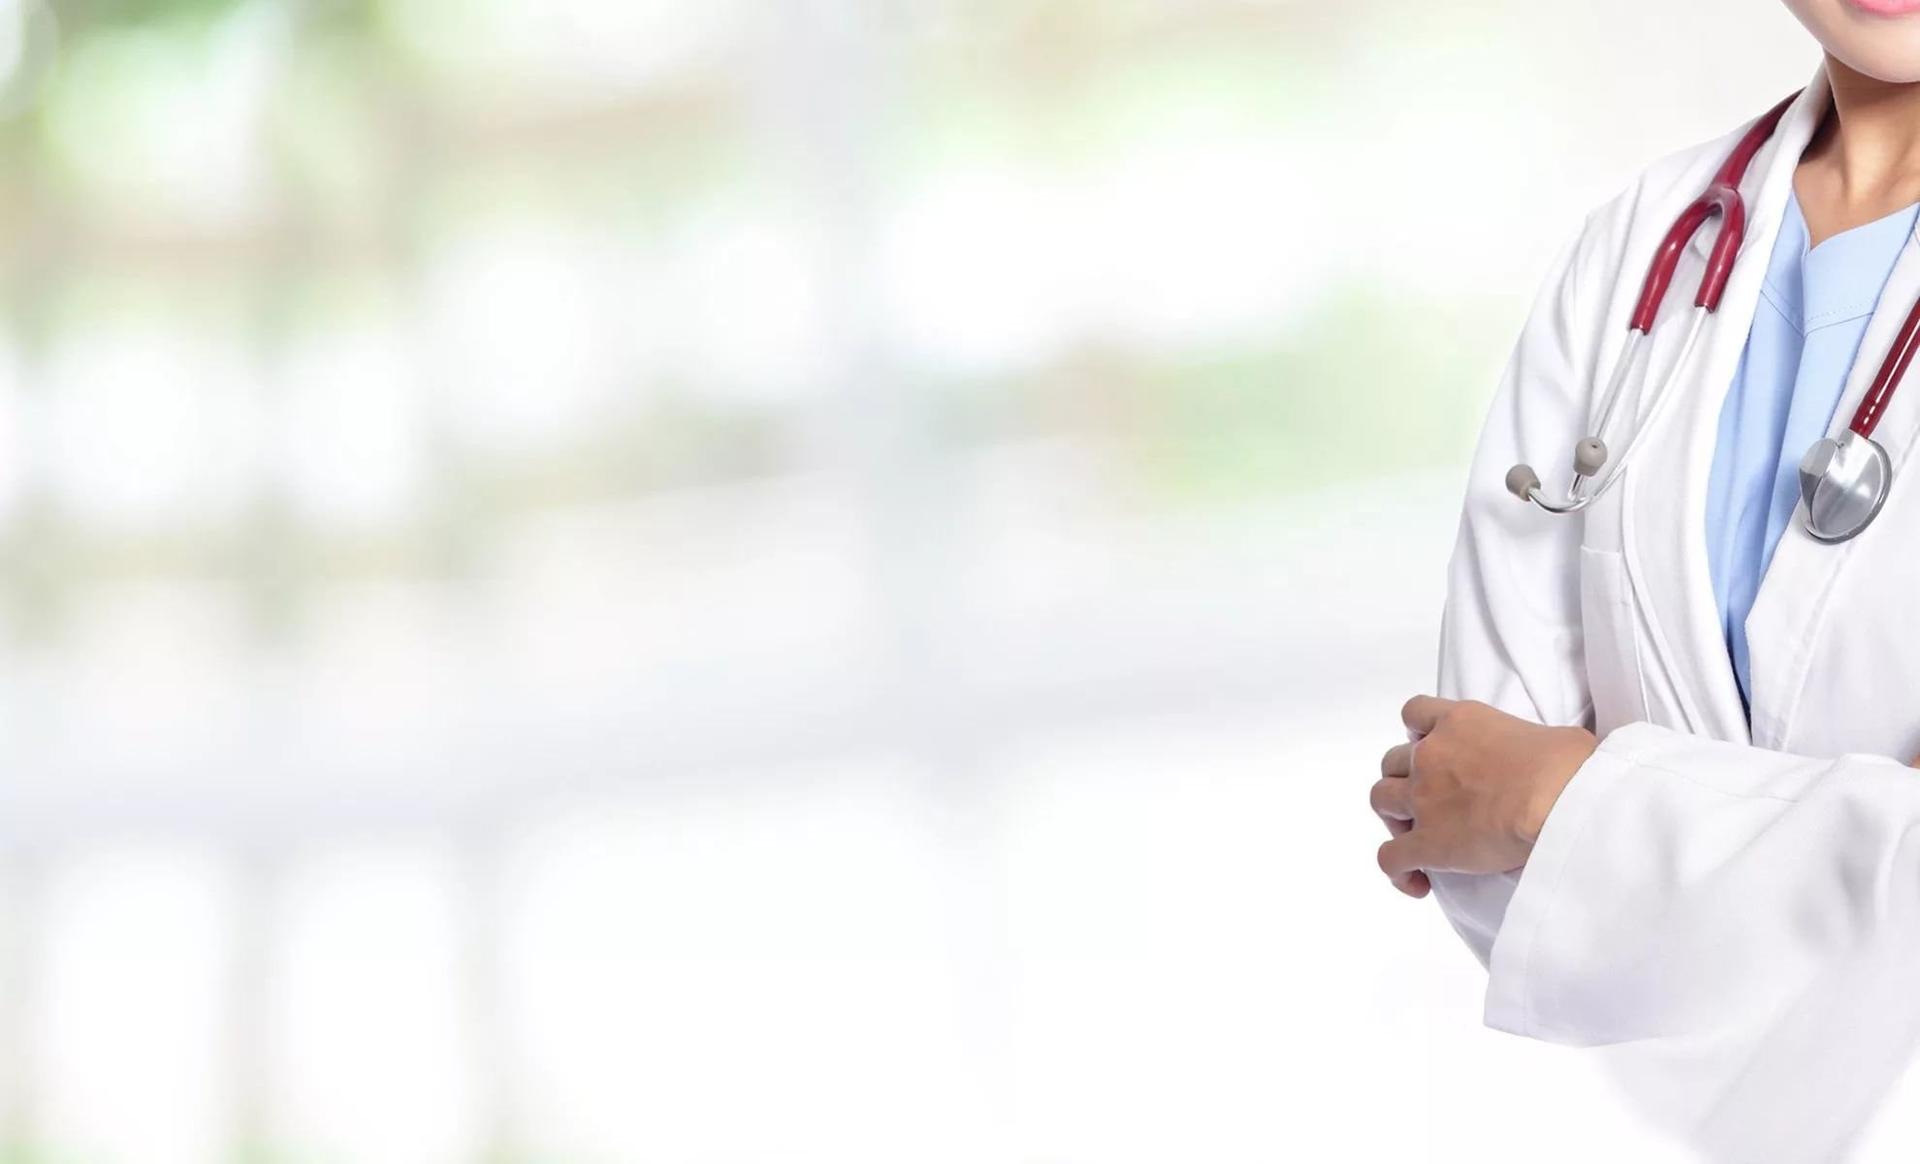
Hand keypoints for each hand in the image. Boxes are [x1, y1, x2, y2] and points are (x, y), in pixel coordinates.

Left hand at [1371, 697, 1595, 896]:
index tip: (1431, 747)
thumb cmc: (1568, 766)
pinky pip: (1390, 859)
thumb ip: (1531, 742)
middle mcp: (1431, 756)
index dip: (1418, 732)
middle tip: (1428, 800)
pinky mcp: (1427, 843)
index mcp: (1459, 723)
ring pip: (1381, 801)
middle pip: (1392, 762)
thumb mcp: (1552, 736)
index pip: (1415, 712)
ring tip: (1416, 835)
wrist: (1558, 802)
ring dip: (1394, 816)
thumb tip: (1550, 759)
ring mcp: (1423, 799)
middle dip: (1404, 779)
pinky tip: (1417, 881)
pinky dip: (1398, 870)